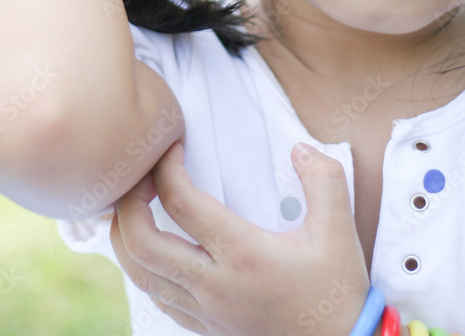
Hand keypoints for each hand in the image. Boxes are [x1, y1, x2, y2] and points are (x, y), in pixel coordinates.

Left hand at [110, 141, 369, 335]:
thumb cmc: (336, 291)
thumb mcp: (339, 229)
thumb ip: (323, 178)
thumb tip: (297, 147)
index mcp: (242, 255)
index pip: (179, 203)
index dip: (166, 167)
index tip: (174, 147)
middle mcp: (213, 285)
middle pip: (140, 242)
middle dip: (127, 200)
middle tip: (142, 173)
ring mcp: (203, 311)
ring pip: (138, 274)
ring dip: (125, 233)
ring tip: (137, 202)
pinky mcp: (203, 328)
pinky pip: (154, 294)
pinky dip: (141, 263)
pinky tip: (154, 243)